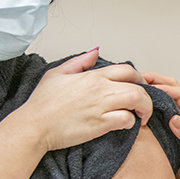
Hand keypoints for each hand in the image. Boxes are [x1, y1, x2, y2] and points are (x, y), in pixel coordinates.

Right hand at [23, 49, 153, 150]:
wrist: (33, 126)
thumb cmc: (42, 103)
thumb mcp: (57, 74)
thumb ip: (79, 62)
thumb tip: (95, 52)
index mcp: (92, 76)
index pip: (126, 70)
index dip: (138, 77)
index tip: (140, 86)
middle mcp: (99, 89)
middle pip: (137, 85)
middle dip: (146, 95)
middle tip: (144, 104)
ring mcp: (100, 106)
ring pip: (136, 100)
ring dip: (144, 108)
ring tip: (141, 116)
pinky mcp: (99, 124)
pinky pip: (126, 120)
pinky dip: (131, 123)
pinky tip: (126, 125)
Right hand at [141, 71, 179, 178]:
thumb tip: (174, 119)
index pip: (179, 95)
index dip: (164, 87)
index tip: (148, 84)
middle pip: (169, 92)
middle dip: (155, 82)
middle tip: (137, 79)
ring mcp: (173, 124)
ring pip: (160, 102)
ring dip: (149, 94)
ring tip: (132, 89)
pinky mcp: (165, 134)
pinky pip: (154, 117)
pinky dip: (144, 110)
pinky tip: (132, 109)